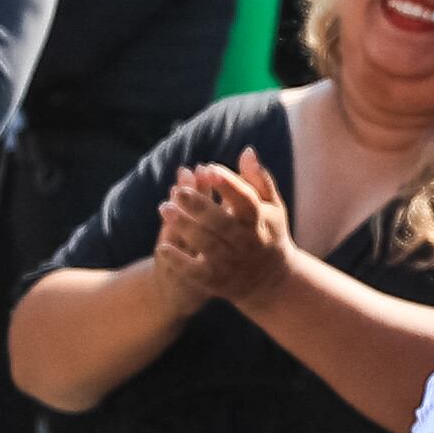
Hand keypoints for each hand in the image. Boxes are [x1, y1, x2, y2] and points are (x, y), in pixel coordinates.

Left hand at [156, 154, 292, 303]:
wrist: (272, 281)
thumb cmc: (268, 234)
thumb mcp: (271, 207)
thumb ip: (258, 180)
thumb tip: (246, 150)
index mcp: (260, 221)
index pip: (245, 201)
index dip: (227, 184)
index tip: (207, 167)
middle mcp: (246, 242)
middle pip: (222, 223)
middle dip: (199, 206)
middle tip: (178, 190)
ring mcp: (231, 263)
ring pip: (206, 244)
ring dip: (185, 227)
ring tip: (164, 208)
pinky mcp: (216, 281)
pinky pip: (195, 271)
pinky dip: (179, 260)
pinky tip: (162, 246)